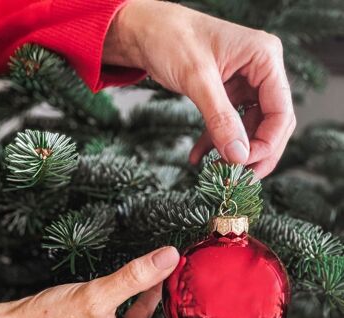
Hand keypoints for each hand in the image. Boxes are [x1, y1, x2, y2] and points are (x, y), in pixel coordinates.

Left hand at [103, 0, 295, 178]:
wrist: (146, 30)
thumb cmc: (171, 38)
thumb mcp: (197, 79)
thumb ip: (220, 119)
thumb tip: (238, 156)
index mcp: (264, 59)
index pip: (281, 112)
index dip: (267, 144)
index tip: (244, 166)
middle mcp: (261, 71)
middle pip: (272, 123)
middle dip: (256, 153)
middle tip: (240, 178)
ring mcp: (246, 83)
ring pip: (251, 128)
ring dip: (234, 151)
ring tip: (218, 172)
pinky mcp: (228, 93)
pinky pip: (229, 124)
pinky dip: (215, 142)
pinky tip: (198, 157)